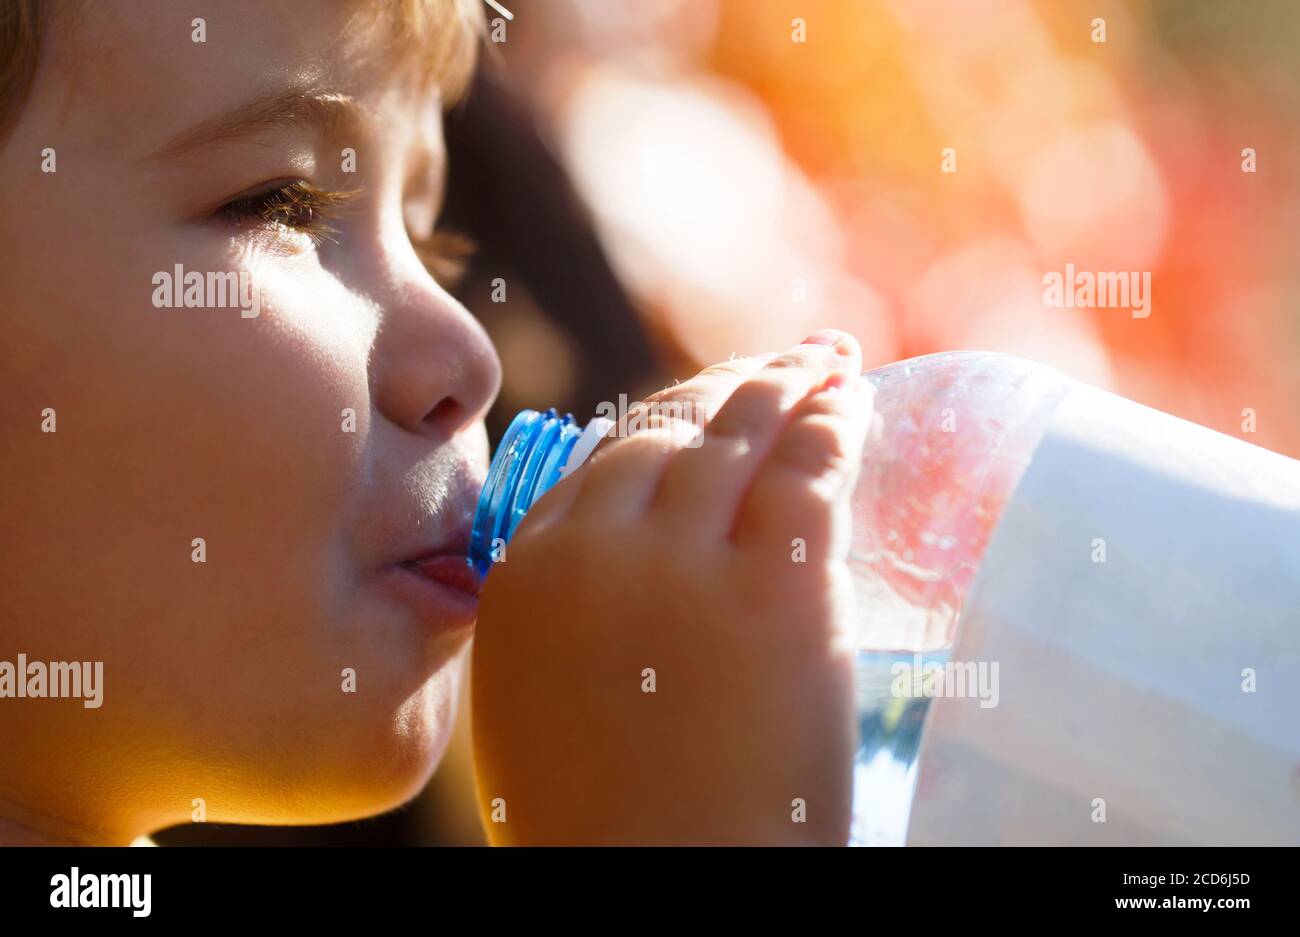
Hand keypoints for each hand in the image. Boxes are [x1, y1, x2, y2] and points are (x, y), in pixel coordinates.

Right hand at [471, 330, 872, 843]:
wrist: (658, 893)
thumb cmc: (606, 823)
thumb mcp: (534, 703)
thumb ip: (561, 609)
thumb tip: (604, 547)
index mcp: (527, 573)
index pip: (607, 456)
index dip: (670, 416)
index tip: (710, 402)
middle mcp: (597, 549)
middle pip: (673, 427)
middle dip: (733, 383)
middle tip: (783, 362)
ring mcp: (684, 563)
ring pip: (739, 429)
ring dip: (789, 381)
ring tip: (826, 361)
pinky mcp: (774, 589)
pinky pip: (807, 467)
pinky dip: (835, 420)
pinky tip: (853, 400)